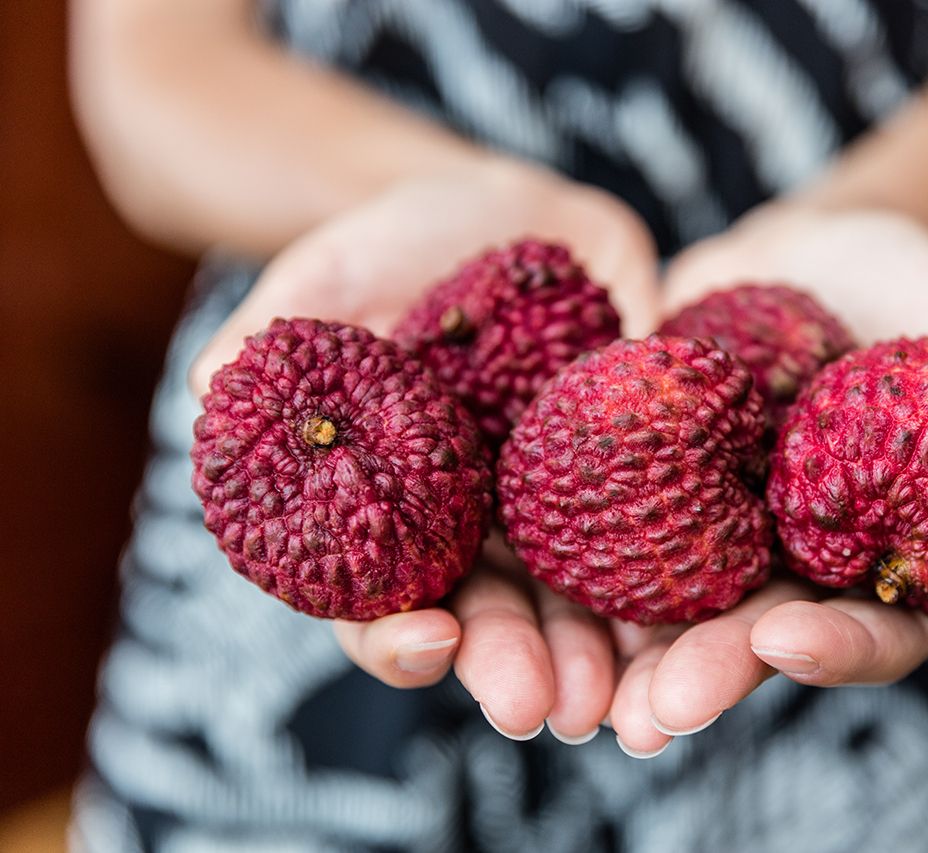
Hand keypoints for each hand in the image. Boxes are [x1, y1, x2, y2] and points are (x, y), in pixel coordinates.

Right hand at [191, 161, 660, 742]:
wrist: (515, 215)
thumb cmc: (403, 242)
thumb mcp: (334, 271)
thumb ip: (277, 331)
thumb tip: (209, 387)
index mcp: (387, 508)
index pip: (374, 597)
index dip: (391, 629)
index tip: (425, 638)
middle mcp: (473, 529)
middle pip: (488, 619)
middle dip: (513, 665)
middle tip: (543, 707)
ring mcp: (555, 509)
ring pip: (577, 602)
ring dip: (601, 654)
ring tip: (627, 697)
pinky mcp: (633, 475)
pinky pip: (661, 537)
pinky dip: (678, 581)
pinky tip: (703, 614)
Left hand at [605, 205, 927, 756]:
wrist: (804, 246)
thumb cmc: (911, 283)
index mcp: (893, 552)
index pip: (884, 624)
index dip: (845, 643)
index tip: (795, 641)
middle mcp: (805, 563)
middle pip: (766, 639)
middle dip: (717, 673)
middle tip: (663, 708)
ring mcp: (726, 534)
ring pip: (680, 613)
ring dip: (636, 658)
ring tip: (594, 694)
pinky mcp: (655, 495)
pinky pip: (612, 543)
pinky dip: (578, 579)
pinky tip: (535, 610)